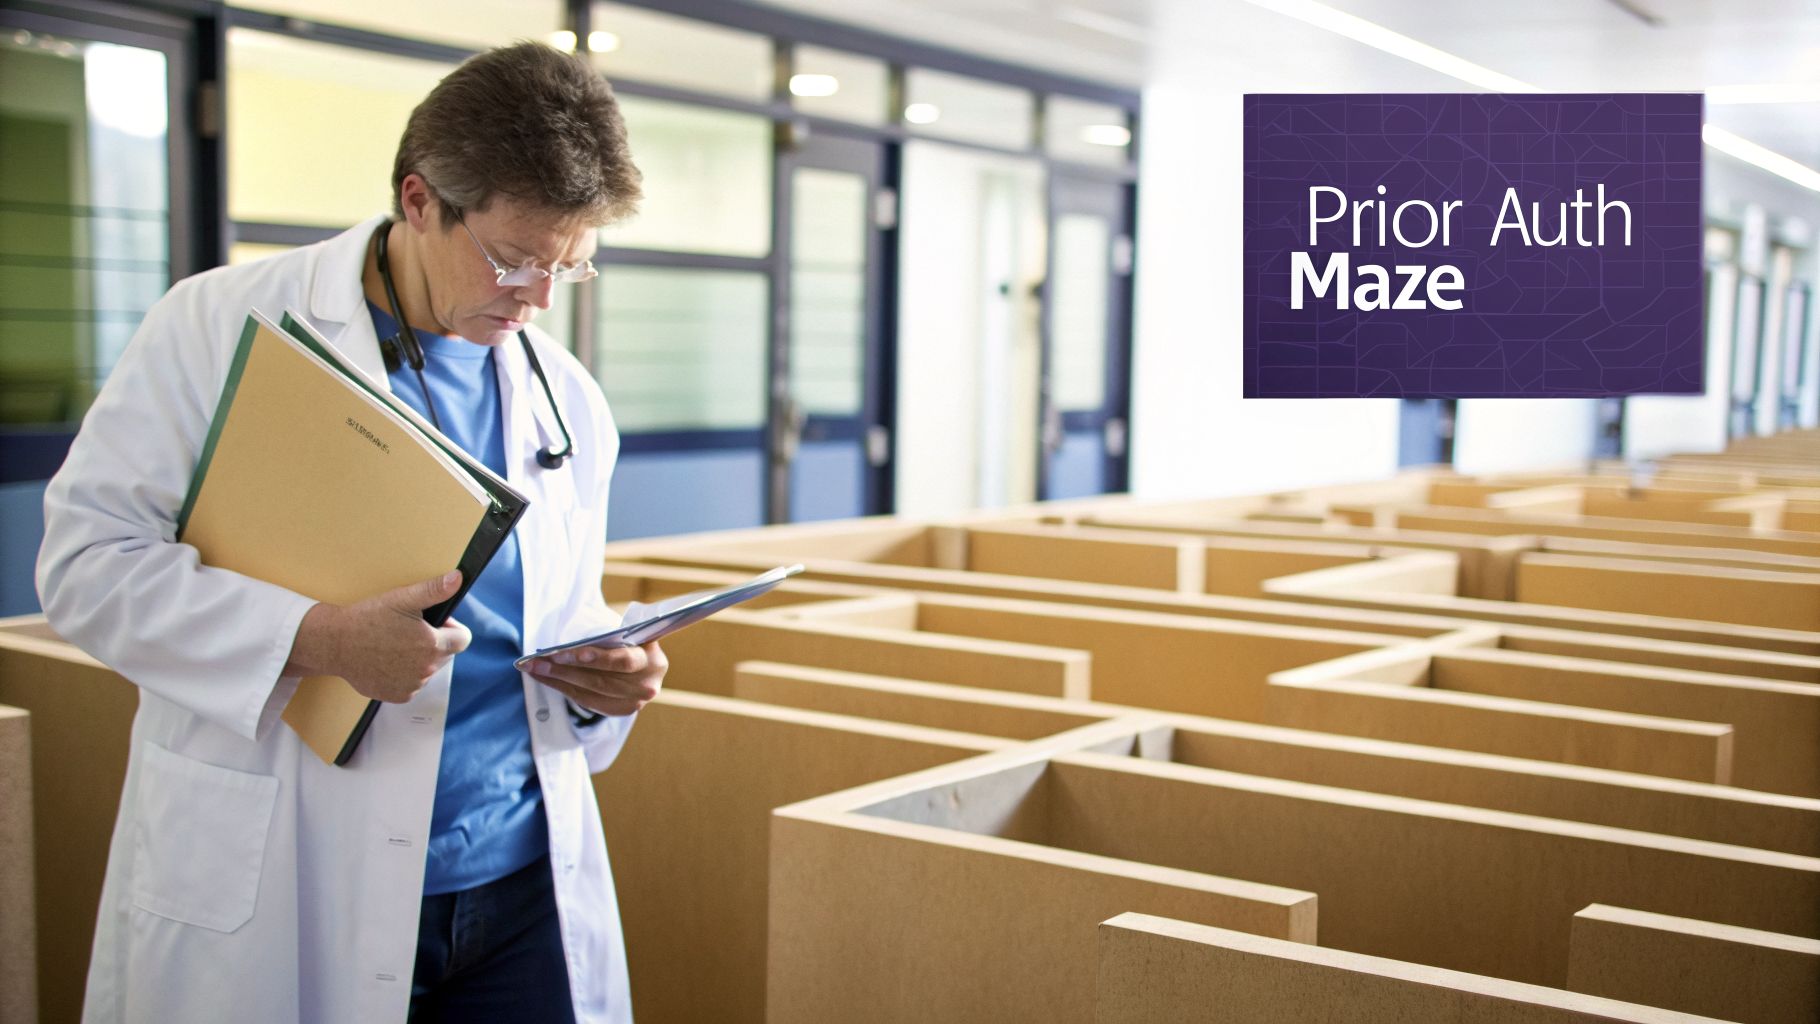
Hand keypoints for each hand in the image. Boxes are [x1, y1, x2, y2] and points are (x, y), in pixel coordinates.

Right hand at [284, 571, 471, 702]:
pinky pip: (412, 684)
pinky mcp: (399, 696)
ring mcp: (413, 686)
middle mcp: (426, 670)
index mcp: (433, 646)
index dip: (450, 628)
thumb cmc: (367, 619)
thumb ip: (434, 590)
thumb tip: (458, 579)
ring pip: (428, 670)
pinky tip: (386, 660)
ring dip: (418, 659)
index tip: (431, 622)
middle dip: (433, 642)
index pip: (463, 639)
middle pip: (446, 654)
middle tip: (407, 630)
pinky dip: (404, 674)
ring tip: (393, 645)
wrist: (334, 644)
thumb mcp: (402, 599)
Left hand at [525, 639, 665, 717]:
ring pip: (589, 692)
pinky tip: (547, 679)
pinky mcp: (622, 711)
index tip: (565, 653)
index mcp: (652, 660)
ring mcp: (635, 702)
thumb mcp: (629, 633)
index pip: (622, 660)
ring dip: (557, 680)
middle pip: (599, 680)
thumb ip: (611, 636)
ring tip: (534, 668)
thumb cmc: (632, 641)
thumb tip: (570, 640)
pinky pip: (587, 701)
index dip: (595, 658)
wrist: (646, 663)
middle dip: (564, 669)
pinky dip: (564, 689)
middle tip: (537, 661)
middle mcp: (646, 685)